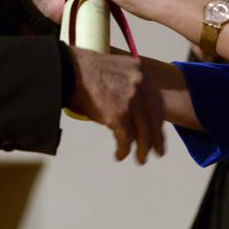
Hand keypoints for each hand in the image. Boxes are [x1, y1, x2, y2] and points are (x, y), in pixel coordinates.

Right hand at [68, 47, 165, 163]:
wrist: (69, 69)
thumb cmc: (86, 70)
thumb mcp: (116, 70)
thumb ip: (129, 85)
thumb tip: (132, 108)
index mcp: (142, 73)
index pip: (157, 102)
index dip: (158, 121)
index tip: (159, 133)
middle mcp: (142, 86)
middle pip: (155, 119)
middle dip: (157, 139)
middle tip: (158, 152)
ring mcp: (132, 100)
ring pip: (144, 132)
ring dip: (143, 149)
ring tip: (141, 160)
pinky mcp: (119, 115)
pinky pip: (126, 139)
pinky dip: (124, 150)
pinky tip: (120, 155)